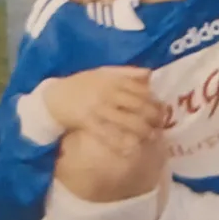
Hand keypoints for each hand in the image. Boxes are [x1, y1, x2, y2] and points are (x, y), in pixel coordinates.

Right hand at [42, 66, 163, 158]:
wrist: (55, 96)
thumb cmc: (80, 83)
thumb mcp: (102, 71)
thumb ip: (126, 72)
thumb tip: (149, 73)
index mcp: (113, 80)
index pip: (139, 90)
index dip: (153, 100)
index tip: (163, 108)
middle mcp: (108, 94)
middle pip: (136, 105)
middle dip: (152, 116)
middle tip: (162, 124)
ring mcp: (98, 109)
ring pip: (125, 120)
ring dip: (141, 130)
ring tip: (153, 137)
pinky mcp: (88, 123)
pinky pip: (107, 134)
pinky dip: (120, 142)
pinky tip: (131, 148)